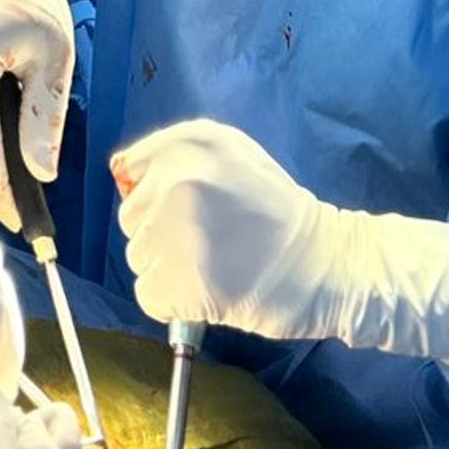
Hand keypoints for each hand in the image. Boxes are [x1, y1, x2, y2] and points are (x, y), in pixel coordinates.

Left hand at [113, 119, 448, 365]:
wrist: (328, 265)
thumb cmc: (277, 211)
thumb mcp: (233, 154)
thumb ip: (175, 152)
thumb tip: (120, 171)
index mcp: (190, 145)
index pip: (130, 172)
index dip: (158, 197)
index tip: (196, 210)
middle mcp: (179, 181)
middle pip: (131, 219)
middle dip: (162, 234)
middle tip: (211, 241)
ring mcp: (179, 233)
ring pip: (138, 258)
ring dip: (168, 269)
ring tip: (216, 265)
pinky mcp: (183, 283)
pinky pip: (149, 295)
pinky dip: (173, 303)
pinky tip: (210, 292)